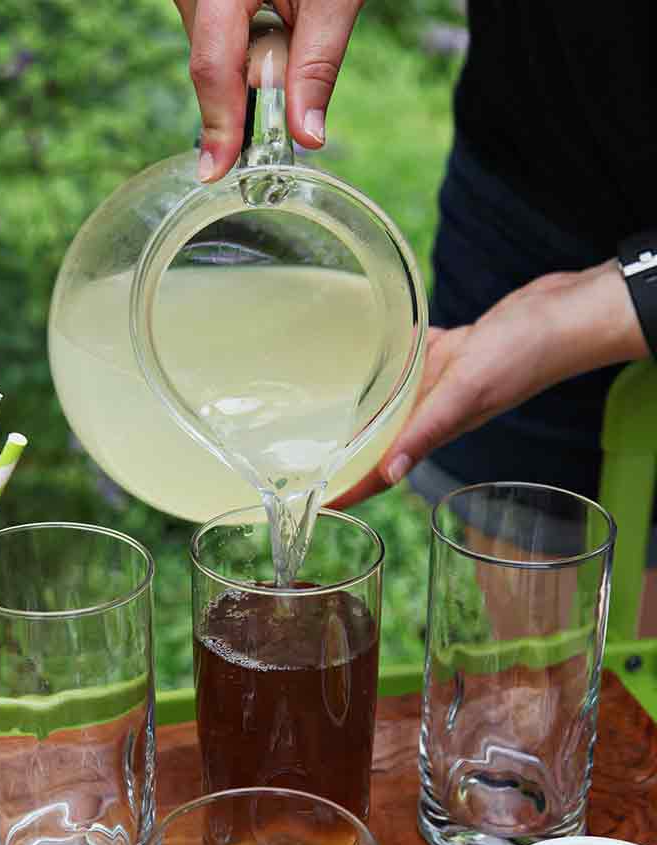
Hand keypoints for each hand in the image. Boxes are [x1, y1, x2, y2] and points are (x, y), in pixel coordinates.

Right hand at [173, 0, 362, 180]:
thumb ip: (316, 66)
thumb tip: (307, 137)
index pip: (213, 67)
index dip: (219, 124)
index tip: (217, 170)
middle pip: (209, 62)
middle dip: (245, 87)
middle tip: (285, 71)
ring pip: (210, 48)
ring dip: (244, 60)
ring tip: (282, 20)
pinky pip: (213, 29)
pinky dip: (241, 41)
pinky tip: (268, 17)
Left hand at [330, 259, 649, 508]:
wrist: (566, 316)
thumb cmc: (522, 354)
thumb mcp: (467, 391)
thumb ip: (428, 430)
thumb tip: (390, 475)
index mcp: (436, 426)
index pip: (382, 470)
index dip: (349, 489)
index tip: (314, 503)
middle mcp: (434, 409)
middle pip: (379, 440)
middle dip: (344, 454)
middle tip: (303, 459)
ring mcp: (442, 381)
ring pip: (392, 402)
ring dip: (363, 410)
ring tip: (322, 413)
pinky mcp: (451, 351)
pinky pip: (410, 360)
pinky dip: (387, 360)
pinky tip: (367, 351)